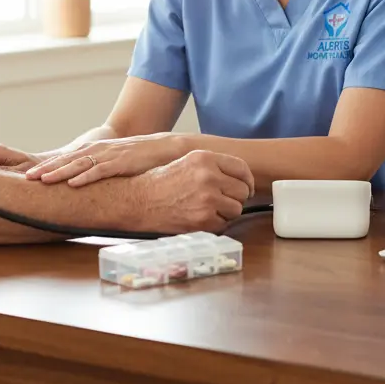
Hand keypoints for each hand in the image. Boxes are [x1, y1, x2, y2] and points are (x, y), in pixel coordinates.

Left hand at [25, 133, 186, 185]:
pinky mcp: (121, 162)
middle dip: (46, 168)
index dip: (48, 166)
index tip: (29, 175)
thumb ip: (99, 171)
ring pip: (79, 163)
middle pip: (67, 159)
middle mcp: (99, 150)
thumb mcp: (114, 163)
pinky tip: (73, 183)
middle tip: (27, 177)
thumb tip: (81, 186)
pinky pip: (100, 170)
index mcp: (95, 151)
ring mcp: (109, 155)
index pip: (66, 158)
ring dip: (60, 172)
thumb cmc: (138, 159)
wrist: (164, 148)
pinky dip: (86, 176)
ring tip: (43, 180)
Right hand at [135, 150, 253, 233]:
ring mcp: (207, 198)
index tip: (246, 189)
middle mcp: (208, 176)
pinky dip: (215, 225)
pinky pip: (223, 224)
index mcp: (205, 158)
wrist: (138, 200)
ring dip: (226, 213)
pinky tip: (200, 219)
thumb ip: (212, 166)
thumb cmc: (159, 182)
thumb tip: (238, 178)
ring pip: (236, 209)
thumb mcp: (186, 162)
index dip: (247, 181)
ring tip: (207, 210)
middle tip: (222, 202)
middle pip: (242, 191)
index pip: (241, 168)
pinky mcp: (203, 219)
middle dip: (235, 198)